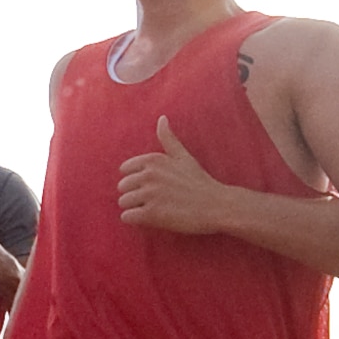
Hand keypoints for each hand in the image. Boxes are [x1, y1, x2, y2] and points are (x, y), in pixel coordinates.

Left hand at [118, 118, 231, 233]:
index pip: (124, 170)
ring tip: (154, 209)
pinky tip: (150, 218)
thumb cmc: (200, 182)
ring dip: (134, 208)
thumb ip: (169, 139)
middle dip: (134, 194)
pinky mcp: (151, 213)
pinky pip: (126, 217)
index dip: (136, 180)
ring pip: (123, 202)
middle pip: (122, 187)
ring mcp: (149, 194)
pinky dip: (134, 220)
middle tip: (154, 200)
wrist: (216, 206)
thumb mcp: (184, 156)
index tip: (151, 186)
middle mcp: (149, 174)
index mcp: (153, 160)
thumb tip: (161, 118)